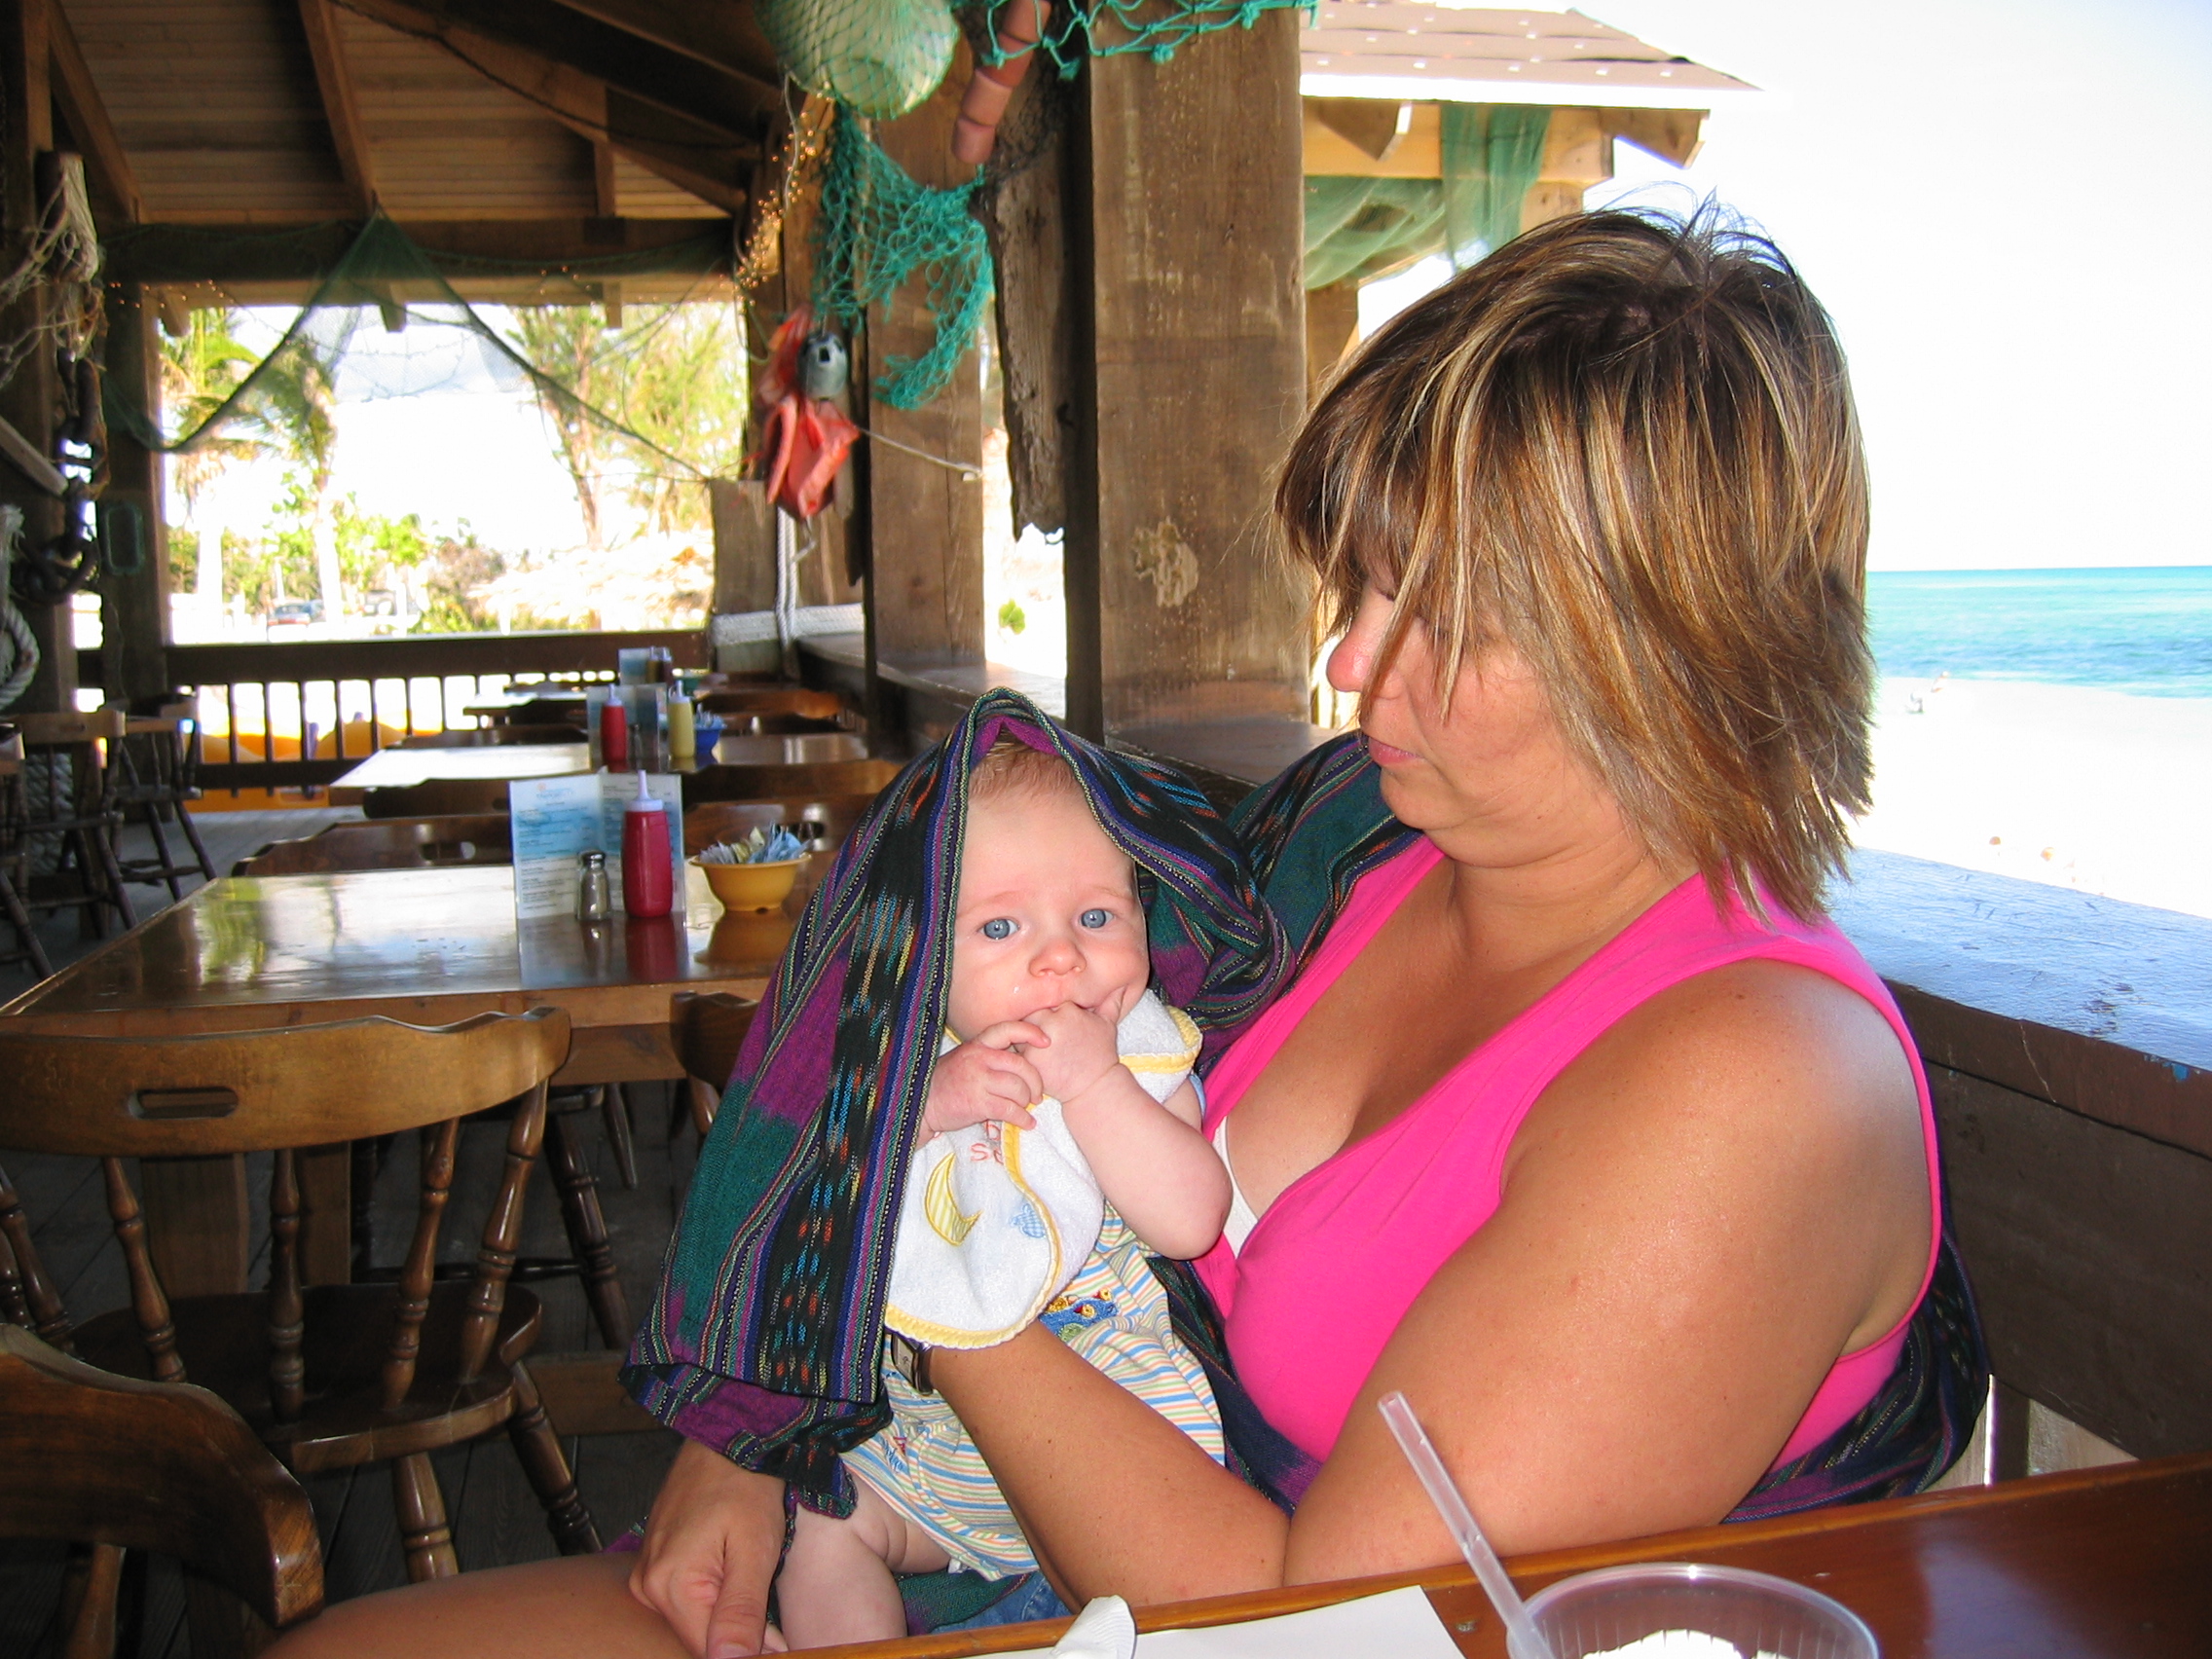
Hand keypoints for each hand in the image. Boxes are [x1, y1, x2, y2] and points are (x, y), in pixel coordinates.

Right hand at [628, 1438, 787, 1657]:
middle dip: (742, 1638)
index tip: (786, 1646)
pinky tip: (740, 1584)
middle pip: (700, 1639)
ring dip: (730, 1619)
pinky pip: (686, 1600)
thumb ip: (741, 1612)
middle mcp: (648, 1586)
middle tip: (778, 1619)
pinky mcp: (656, 1564)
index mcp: (669, 1585)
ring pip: (695, 1622)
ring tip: (761, 1591)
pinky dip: (715, 1601)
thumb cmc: (746, 1484)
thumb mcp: (755, 1549)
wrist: (726, 1435)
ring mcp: (648, 1574)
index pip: (711, 1653)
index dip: (752, 1654)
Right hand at [924, 1021, 1046, 1137]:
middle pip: (1021, 1065)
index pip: (1008, 1029)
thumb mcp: (966, 1059)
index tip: (1046, 1042)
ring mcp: (978, 1080)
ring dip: (1027, 1102)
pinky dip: (1023, 1118)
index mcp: (977, 1045)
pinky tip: (1026, 1123)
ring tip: (1026, 1108)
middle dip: (1035, 1082)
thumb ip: (989, 1057)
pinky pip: (1010, 1110)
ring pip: (1018, 1088)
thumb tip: (1021, 1061)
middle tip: (1037, 1094)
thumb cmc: (946, 1083)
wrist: (921, 1104)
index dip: (1030, 1033)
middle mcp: (979, 1058)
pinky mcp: (977, 1103)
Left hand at [1026, 1001, 1121, 1104]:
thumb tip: (1121, 986)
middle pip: (1029, 1014)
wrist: (1095, 1087)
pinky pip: (1016, 1051)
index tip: (1055, 1027)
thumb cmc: (1101, 1055)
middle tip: (1044, 1040)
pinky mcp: (1030, 1060)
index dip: (1048, 1013)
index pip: (1046, 1000)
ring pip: (1019, 1031)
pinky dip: (1022, 1056)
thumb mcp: (1108, 1025)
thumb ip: (1111, 1002)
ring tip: (1041, 1052)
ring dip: (1024, 1039)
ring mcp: (1039, 1041)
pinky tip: (1037, 1063)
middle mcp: (1052, 1022)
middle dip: (1033, 1024)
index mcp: (1068, 1010)